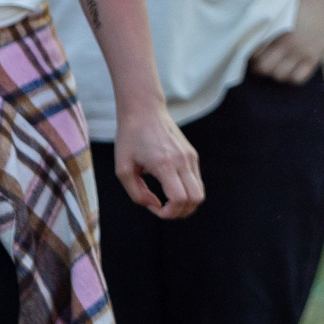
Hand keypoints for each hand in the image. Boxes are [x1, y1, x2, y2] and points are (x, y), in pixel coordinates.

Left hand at [113, 104, 202, 218]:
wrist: (144, 110)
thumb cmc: (130, 138)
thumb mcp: (123, 169)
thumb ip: (137, 193)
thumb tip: (155, 206)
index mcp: (164, 164)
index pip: (179, 199)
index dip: (169, 213)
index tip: (155, 209)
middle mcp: (182, 161)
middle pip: (195, 199)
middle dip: (181, 212)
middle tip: (163, 209)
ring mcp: (190, 157)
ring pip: (200, 193)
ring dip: (186, 204)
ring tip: (168, 201)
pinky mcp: (192, 154)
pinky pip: (197, 181)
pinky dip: (187, 192)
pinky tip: (171, 187)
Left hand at [250, 0, 323, 84]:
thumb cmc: (302, 4)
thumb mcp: (281, 10)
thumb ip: (268, 25)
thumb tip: (254, 39)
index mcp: (277, 31)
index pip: (255, 52)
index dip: (251, 55)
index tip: (252, 54)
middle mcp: (288, 44)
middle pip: (264, 67)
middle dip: (259, 67)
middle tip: (260, 63)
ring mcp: (301, 53)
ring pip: (280, 75)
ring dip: (274, 73)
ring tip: (275, 67)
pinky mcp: (313, 59)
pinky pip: (298, 79)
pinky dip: (291, 77)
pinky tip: (291, 70)